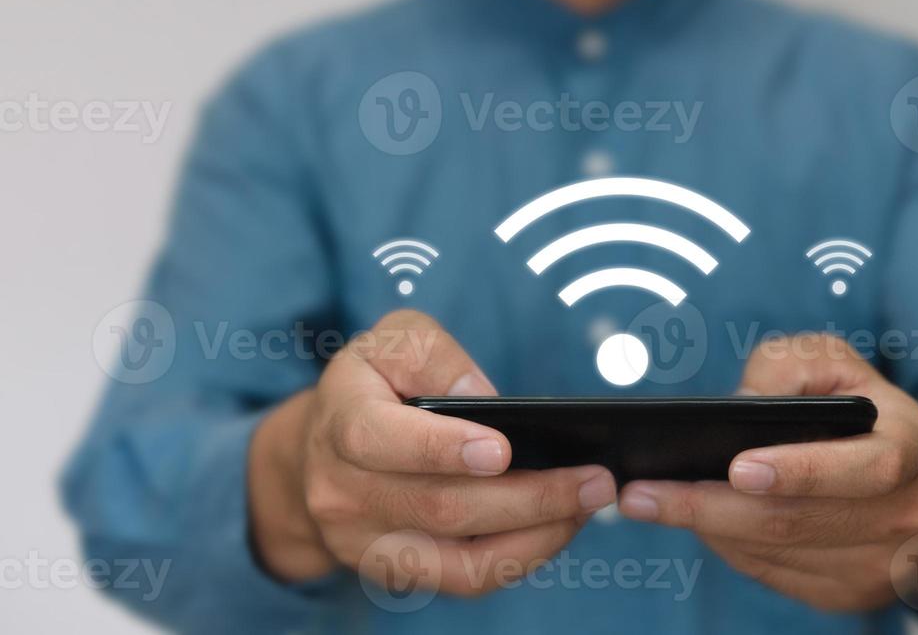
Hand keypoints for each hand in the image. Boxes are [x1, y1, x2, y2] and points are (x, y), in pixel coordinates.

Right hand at [249, 309, 616, 596]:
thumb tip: (486, 399)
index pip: (379, 440)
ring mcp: (366, 542)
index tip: (502, 449)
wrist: (320, 447)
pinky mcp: (395, 571)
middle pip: (439, 508)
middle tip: (593, 479)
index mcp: (340, 419)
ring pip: (458, 562)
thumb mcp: (393, 339)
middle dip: (527, 497)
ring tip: (588, 505)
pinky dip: (520, 558)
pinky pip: (464, 580)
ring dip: (535, 537)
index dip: (440, 448)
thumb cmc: (373, 380)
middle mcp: (343, 490)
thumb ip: (433, 354)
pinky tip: (559, 526)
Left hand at [617, 334, 917, 615]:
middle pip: (798, 522)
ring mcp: (881, 565)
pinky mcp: (850, 594)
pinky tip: (696, 519)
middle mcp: (908, 515)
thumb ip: (787, 367)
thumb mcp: (832, 362)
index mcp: (912, 447)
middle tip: (642, 493)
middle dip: (710, 506)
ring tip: (652, 501)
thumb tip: (742, 404)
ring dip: (708, 528)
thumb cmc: (861, 407)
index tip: (736, 467)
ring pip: (777, 553)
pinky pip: (773, 574)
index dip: (801, 470)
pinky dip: (728, 546)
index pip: (864, 469)